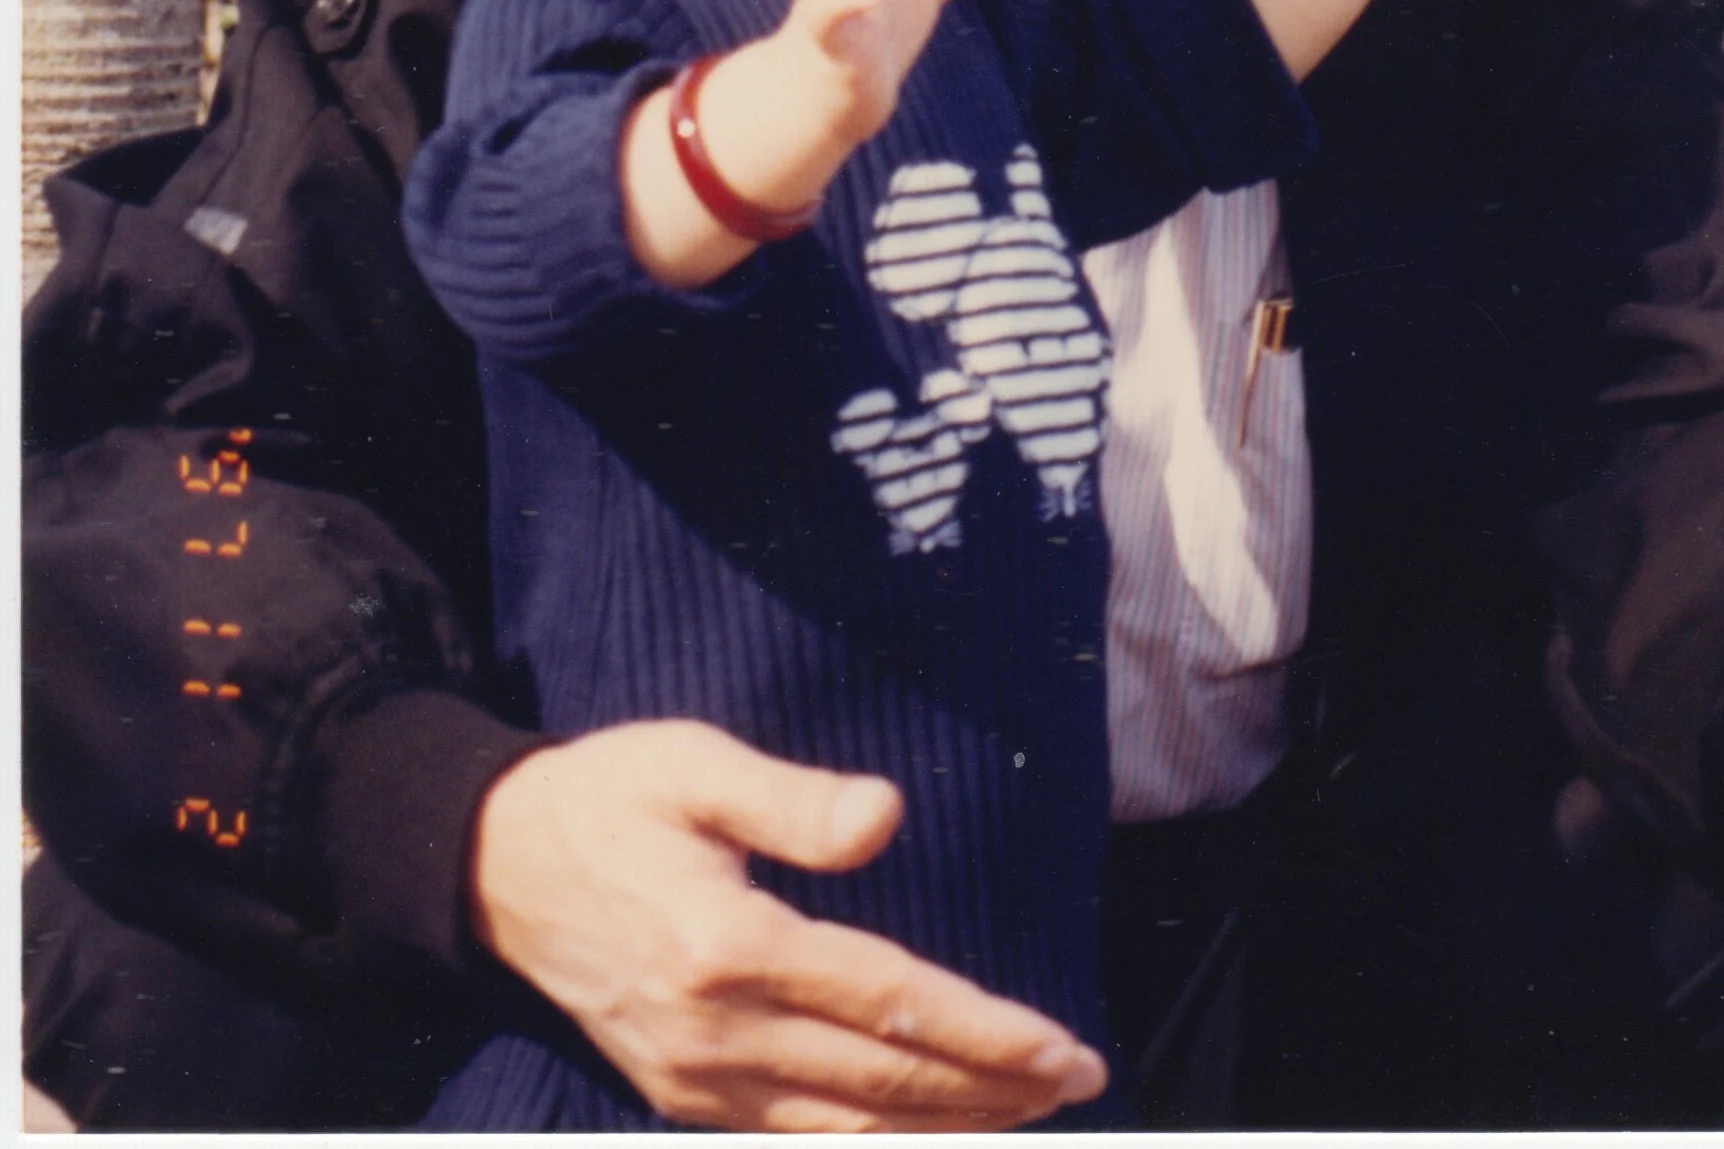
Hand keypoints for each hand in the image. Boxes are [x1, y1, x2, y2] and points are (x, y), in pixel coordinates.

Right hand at [470, 719, 1104, 1130]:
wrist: (496, 865)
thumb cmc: (610, 795)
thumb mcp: (695, 764)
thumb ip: (794, 800)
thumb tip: (889, 815)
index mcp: (728, 946)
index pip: (889, 1002)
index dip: (984, 1031)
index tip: (1062, 1047)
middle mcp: (716, 1032)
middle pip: (883, 1079)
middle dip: (991, 1089)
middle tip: (1076, 1085)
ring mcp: (695, 1077)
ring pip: (844, 1126)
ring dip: (944, 1128)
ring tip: (1025, 1115)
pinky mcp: (679, 1095)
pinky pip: (790, 1139)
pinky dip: (865, 1145)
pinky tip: (917, 1138)